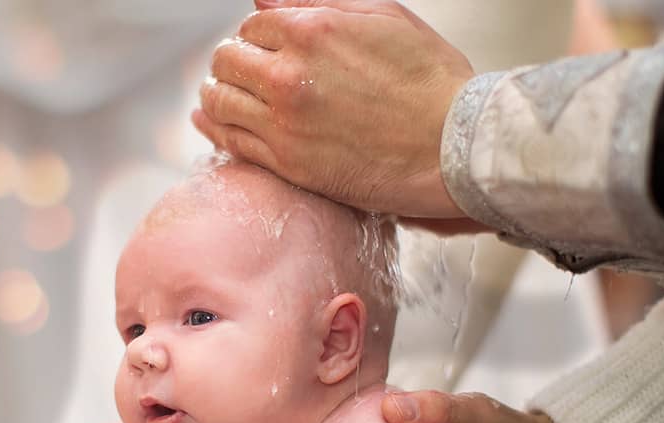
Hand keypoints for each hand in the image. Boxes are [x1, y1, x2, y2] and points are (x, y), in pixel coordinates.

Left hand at [194, 0, 475, 220]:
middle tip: (244, 71)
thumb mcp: (383, 15)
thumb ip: (318, 0)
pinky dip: (215, 128)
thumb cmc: (431, 80)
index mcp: (311, 30)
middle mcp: (288, 76)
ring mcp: (285, 124)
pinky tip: (208, 121)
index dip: (257, 36)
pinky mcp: (290, 166)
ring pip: (219, 101)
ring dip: (217, 93)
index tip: (266, 48)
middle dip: (232, 61)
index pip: (251, 25)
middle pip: (226, 60)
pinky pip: (232, 143)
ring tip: (223, 95)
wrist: (455, 147)